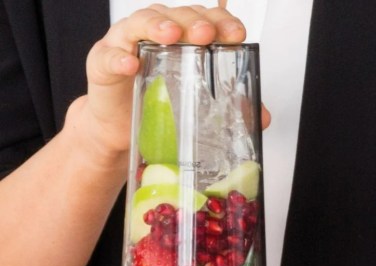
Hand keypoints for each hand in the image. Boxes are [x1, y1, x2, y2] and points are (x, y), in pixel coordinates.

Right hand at [74, 5, 250, 161]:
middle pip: (175, 14)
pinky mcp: (102, 64)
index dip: (221, 21)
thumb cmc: (160, 104)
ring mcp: (127, 44)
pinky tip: (130, 64)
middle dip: (194, 21)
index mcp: (183, 37)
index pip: (205, 18)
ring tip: (171, 35)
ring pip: (140, 22)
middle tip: (206, 34)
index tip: (237, 34)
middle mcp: (155, 33)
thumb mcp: (201, 105)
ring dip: (157, 26)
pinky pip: (109, 56)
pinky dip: (119, 58)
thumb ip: (233, 107)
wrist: (122, 130)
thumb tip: (262, 117)